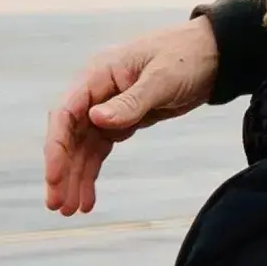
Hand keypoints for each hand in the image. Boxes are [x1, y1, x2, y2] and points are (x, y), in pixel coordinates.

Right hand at [42, 16, 219, 214]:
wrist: (213, 54)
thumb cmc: (186, 58)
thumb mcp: (162, 79)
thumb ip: (131, 101)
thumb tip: (95, 120)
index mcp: (97, 74)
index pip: (66, 114)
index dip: (56, 147)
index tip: (54, 176)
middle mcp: (95, 92)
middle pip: (69, 135)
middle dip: (61, 170)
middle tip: (57, 205)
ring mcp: (107, 107)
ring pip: (82, 148)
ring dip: (75, 178)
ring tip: (71, 211)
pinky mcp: (122, 121)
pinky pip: (99, 150)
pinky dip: (92, 173)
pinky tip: (88, 198)